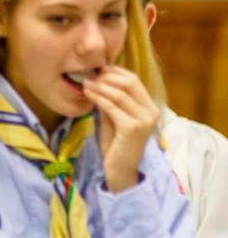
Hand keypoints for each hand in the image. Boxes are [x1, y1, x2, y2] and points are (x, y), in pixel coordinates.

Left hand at [82, 65, 159, 193]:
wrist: (119, 169)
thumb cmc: (115, 144)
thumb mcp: (113, 117)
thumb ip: (111, 100)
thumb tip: (98, 79)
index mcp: (150, 107)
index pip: (134, 80)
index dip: (116, 72)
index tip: (98, 68)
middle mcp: (151, 112)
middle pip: (130, 83)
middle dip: (107, 77)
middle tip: (90, 76)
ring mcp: (144, 120)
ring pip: (120, 93)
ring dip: (100, 86)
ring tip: (86, 83)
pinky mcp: (133, 128)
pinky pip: (112, 107)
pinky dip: (98, 98)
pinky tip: (87, 94)